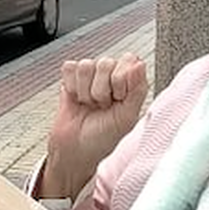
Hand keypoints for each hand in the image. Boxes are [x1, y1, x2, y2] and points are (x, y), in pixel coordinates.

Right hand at [39, 53, 148, 197]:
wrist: (75, 149)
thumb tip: (139, 64)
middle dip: (101, 90)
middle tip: (102, 106)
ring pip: (86, 65)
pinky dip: (71, 87)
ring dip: (85, 90)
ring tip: (89, 104)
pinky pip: (69, 68)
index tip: (118, 99)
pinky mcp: (71, 78)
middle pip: (105, 62)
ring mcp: (91, 76)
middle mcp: (111, 76)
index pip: (129, 60)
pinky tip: (77, 98)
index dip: (121, 79)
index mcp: (130, 83)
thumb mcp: (127, 118)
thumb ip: (137, 90)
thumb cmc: (103, 138)